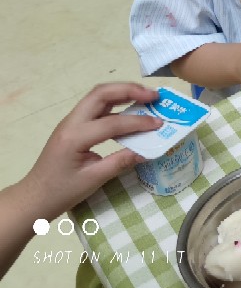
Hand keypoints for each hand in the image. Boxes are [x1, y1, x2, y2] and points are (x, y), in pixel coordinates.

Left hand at [19, 83, 161, 220]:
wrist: (34, 198)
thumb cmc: (61, 192)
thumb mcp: (93, 180)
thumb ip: (121, 162)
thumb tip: (148, 151)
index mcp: (75, 137)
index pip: (112, 123)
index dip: (139, 122)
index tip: (160, 124)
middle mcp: (71, 123)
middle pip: (102, 93)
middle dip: (130, 90)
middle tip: (154, 96)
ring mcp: (71, 121)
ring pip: (98, 95)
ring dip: (123, 92)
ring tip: (146, 97)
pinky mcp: (73, 125)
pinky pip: (96, 106)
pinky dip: (116, 102)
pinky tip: (130, 109)